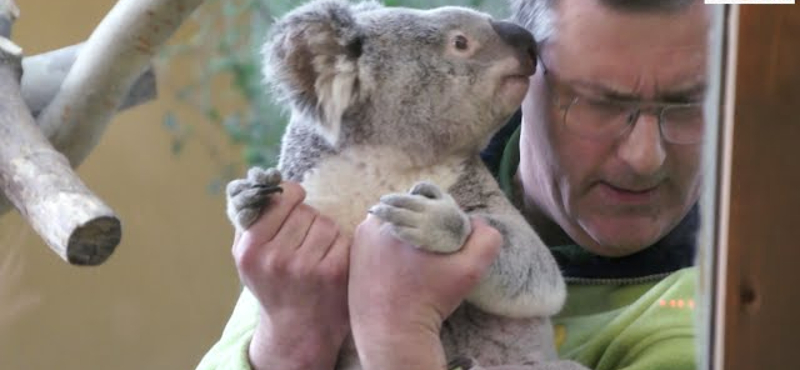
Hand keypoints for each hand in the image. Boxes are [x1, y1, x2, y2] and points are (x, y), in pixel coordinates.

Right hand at [231, 181, 350, 369]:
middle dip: (307, 219)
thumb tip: (261, 177)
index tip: (295, 200)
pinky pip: (342, 238)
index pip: (280, 198)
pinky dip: (339, 246)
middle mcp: (275, 259)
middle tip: (301, 241)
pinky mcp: (332, 273)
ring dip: (325, 231)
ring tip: (314, 252)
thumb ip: (249, 217)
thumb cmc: (271, 282)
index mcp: (250, 249)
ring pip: (325, 222)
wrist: (296, 329)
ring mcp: (305, 267)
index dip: (291, 195)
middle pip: (305, 211)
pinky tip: (329, 262)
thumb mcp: (246, 255)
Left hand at [348, 215, 501, 369]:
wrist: (393, 332)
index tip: (445, 239)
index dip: (440, 215)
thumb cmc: (429, 299)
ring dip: (403, 236)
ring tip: (415, 263)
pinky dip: (387, 250)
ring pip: (390, 227)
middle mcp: (374, 223)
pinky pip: (375, 243)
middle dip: (421, 226)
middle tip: (431, 254)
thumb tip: (478, 223)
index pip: (425, 201)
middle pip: (406, 213)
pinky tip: (399, 269)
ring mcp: (359, 240)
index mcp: (400, 217)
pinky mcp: (353, 256)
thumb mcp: (469, 270)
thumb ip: (485, 240)